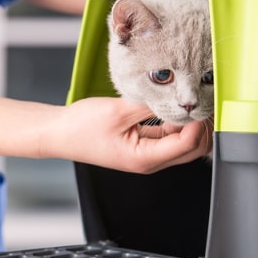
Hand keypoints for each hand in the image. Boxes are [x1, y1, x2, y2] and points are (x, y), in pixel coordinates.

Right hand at [46, 97, 211, 173]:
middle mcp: (148, 161)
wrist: (57, 134)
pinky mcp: (140, 146)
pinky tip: (170, 107)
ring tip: (186, 101)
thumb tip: (177, 96)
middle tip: (200, 101)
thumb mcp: (118, 111)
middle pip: (192, 150)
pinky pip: (167, 138)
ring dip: (188, 125)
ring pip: (182, 145)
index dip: (198, 123)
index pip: (188, 144)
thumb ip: (151, 105)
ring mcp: (145, 155)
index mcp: (144, 158)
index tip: (198, 101)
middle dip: (200, 127)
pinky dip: (174, 124)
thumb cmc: (79, 128)